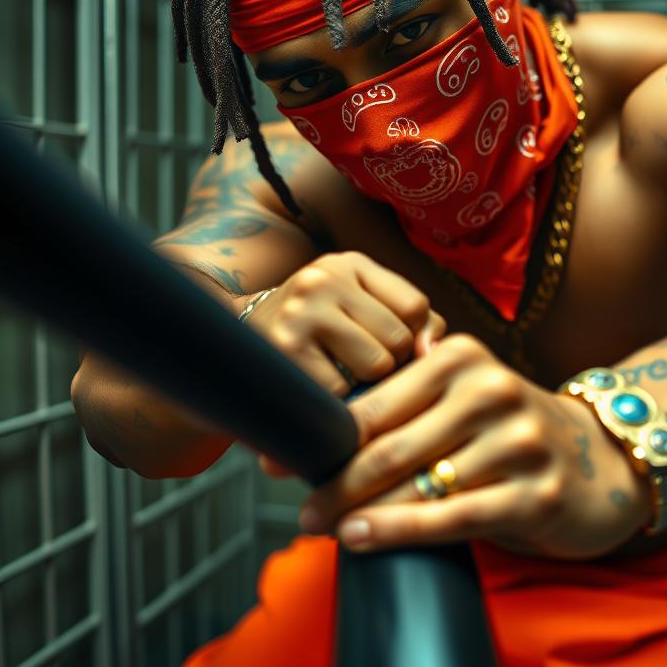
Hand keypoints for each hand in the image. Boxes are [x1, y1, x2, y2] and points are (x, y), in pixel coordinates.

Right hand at [242, 251, 446, 397]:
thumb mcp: (362, 311)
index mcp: (350, 263)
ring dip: (366, 386)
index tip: (390, 350)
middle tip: (358, 368)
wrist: (232, 348)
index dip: (412, 338)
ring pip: (377, 366)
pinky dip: (336, 404)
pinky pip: (341, 391)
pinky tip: (318, 392)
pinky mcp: (284, 349)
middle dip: (390, 365)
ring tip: (341, 378)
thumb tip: (433, 353)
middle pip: (400, 339)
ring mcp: (302, 311)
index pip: (416, 306)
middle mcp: (325, 277)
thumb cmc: (317, 335)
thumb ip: (415, 324)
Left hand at [261, 333, 653, 559]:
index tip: (279, 455)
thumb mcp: (464, 398)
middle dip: (333, 479)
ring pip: (415, 484)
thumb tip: (318, 435)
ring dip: (357, 510)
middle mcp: (491, 391)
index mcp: (462, 357)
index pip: (375, 401)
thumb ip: (407, 405)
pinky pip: (450, 518)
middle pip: (388, 445)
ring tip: (320, 524)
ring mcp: (518, 443)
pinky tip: (361, 538)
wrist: (599, 461)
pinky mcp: (535, 495)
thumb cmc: (509, 431)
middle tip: (298, 504)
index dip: (321, 433)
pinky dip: (397, 531)